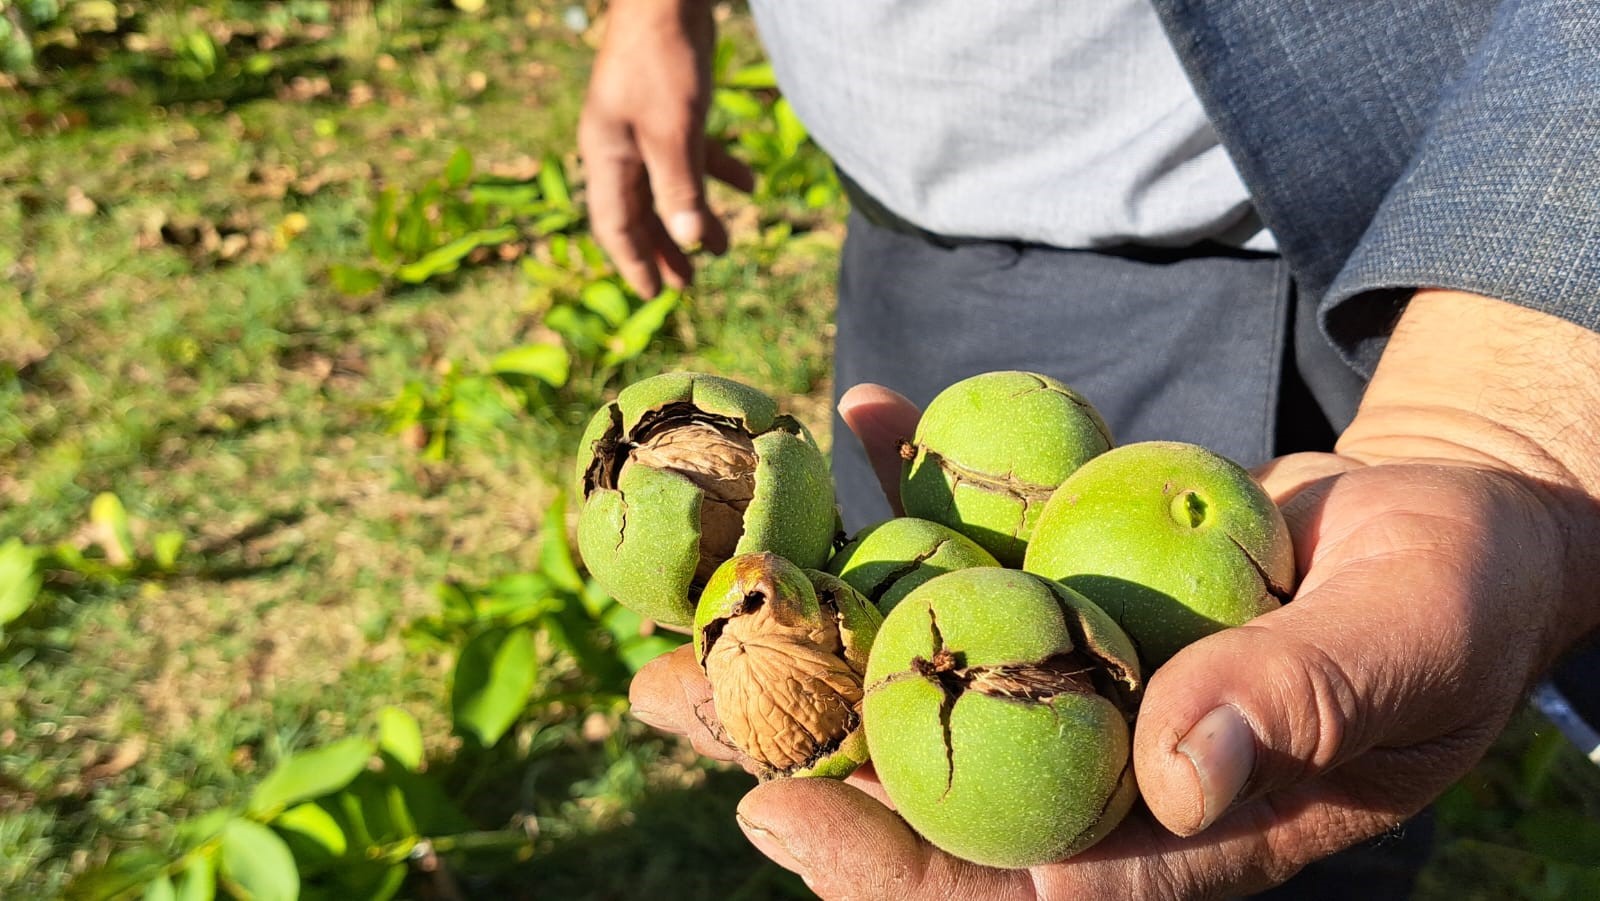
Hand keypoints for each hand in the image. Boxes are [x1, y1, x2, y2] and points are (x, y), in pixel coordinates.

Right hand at [577, 0, 754, 297]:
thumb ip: (680, 187)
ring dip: (697, 217)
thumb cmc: (662, 60)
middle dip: (667, 249)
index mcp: (607, 156)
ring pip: (669, 186)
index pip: (615, 226)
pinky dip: (717, 172)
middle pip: (642, 212)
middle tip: (690, 286)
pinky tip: (749, 185)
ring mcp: (645, 127)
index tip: (655, 296)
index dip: (635, 263)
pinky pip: (691, 153)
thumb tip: (690, 239)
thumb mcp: (673, 131)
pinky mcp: (672, 108)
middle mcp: (620, 146)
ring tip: (727, 247)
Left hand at [628, 292, 1599, 897]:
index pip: (1013, 879)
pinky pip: (969, 542)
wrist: (1445, 520)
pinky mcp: (1065, 580)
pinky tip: (856, 417)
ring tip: (689, 589)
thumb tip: (1169, 766)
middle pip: (922, 774)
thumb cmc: (1452, 597)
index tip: (780, 815)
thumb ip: (1302, 700)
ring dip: (805, 619)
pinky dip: (910, 484)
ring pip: (917, 659)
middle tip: (663, 699)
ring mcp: (1070, 665)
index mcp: (1173, 828)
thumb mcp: (1409, 640)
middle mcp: (1097, 758)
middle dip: (788, 743)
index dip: (890, 864)